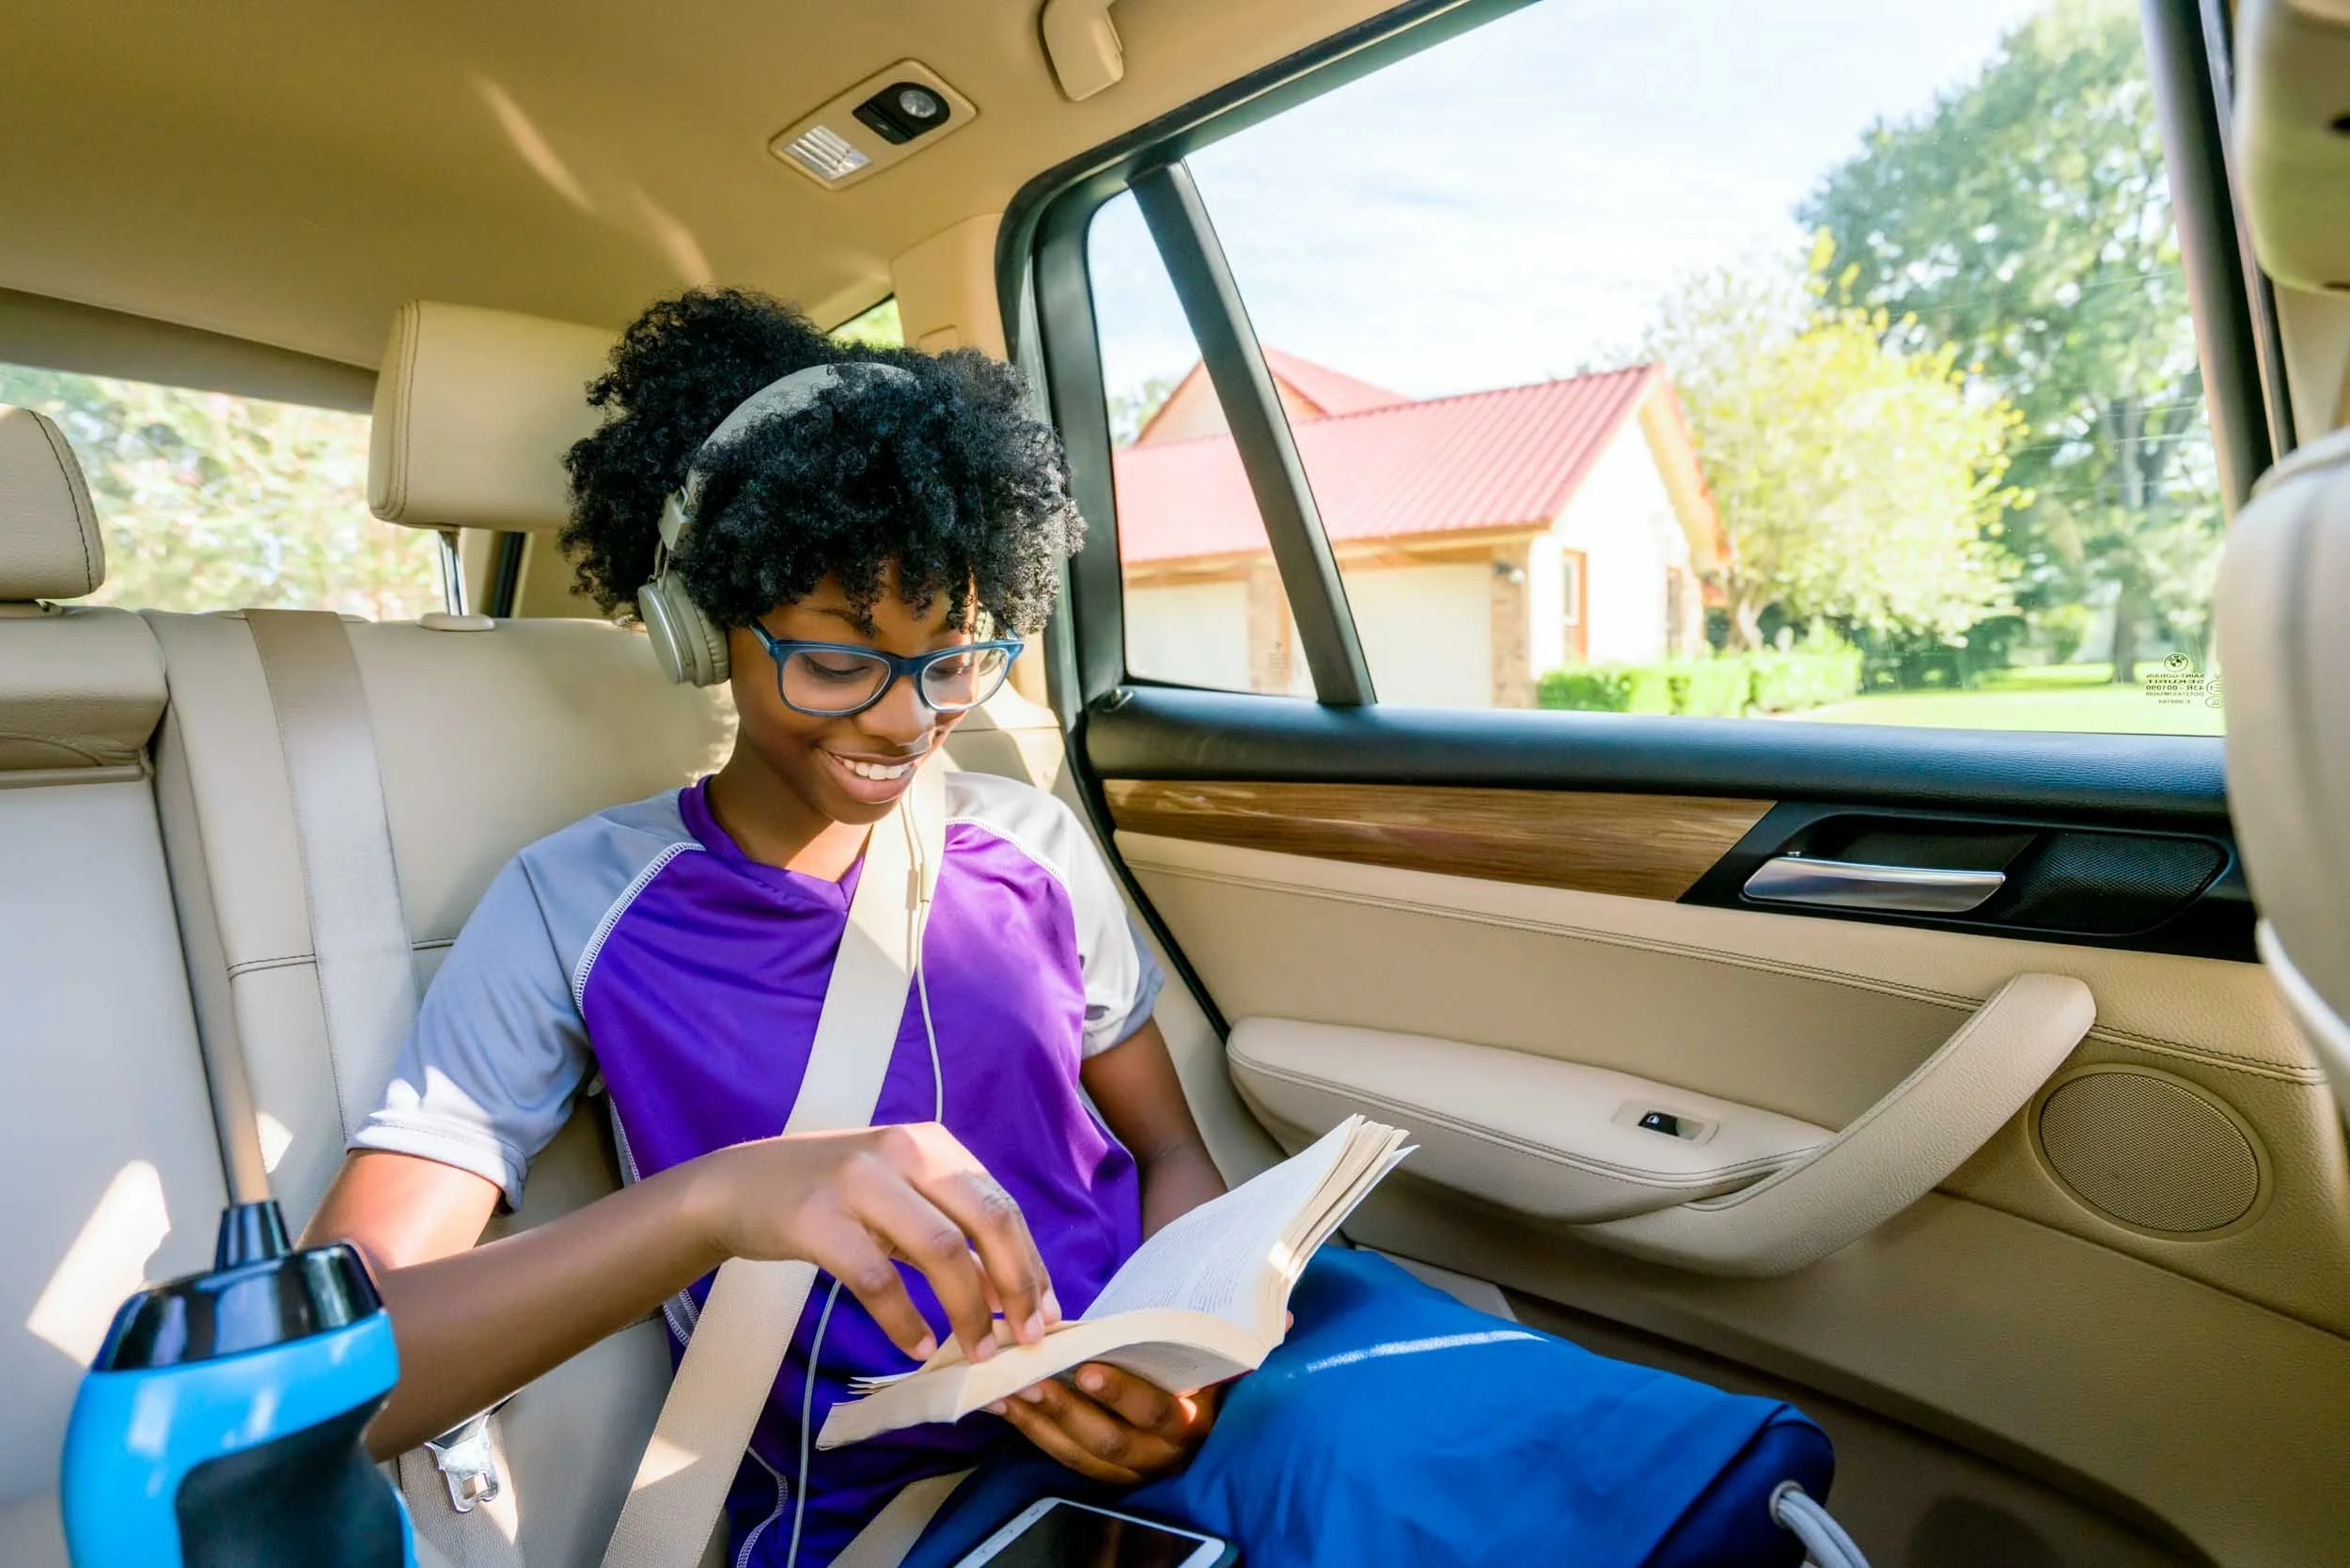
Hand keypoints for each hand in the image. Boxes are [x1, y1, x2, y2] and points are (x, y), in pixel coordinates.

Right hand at [686, 1122, 1056, 1365]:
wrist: (738, 1186)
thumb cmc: (828, 1195)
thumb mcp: (897, 1198)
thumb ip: (950, 1233)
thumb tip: (1007, 1293)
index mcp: (931, 1145)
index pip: (1001, 1207)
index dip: (1030, 1264)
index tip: (1047, 1314)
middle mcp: (903, 1152)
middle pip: (986, 1221)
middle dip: (1015, 1285)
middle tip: (1025, 1338)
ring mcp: (859, 1181)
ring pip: (940, 1249)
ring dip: (966, 1309)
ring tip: (975, 1352)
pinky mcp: (819, 1219)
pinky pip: (877, 1279)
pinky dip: (903, 1320)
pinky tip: (916, 1348)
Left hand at [987, 1363, 1218, 1484]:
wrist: (1199, 1419)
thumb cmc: (1185, 1376)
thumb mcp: (1183, 1364)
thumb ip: (1153, 1353)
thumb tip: (1094, 1331)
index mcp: (1189, 1421)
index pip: (1155, 1411)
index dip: (1121, 1393)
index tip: (1086, 1370)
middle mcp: (1161, 1455)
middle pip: (1109, 1440)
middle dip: (1064, 1410)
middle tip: (1029, 1381)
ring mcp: (1132, 1473)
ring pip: (1080, 1455)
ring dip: (1037, 1422)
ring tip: (1004, 1392)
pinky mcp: (1107, 1478)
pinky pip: (1066, 1459)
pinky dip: (1034, 1432)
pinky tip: (1008, 1408)